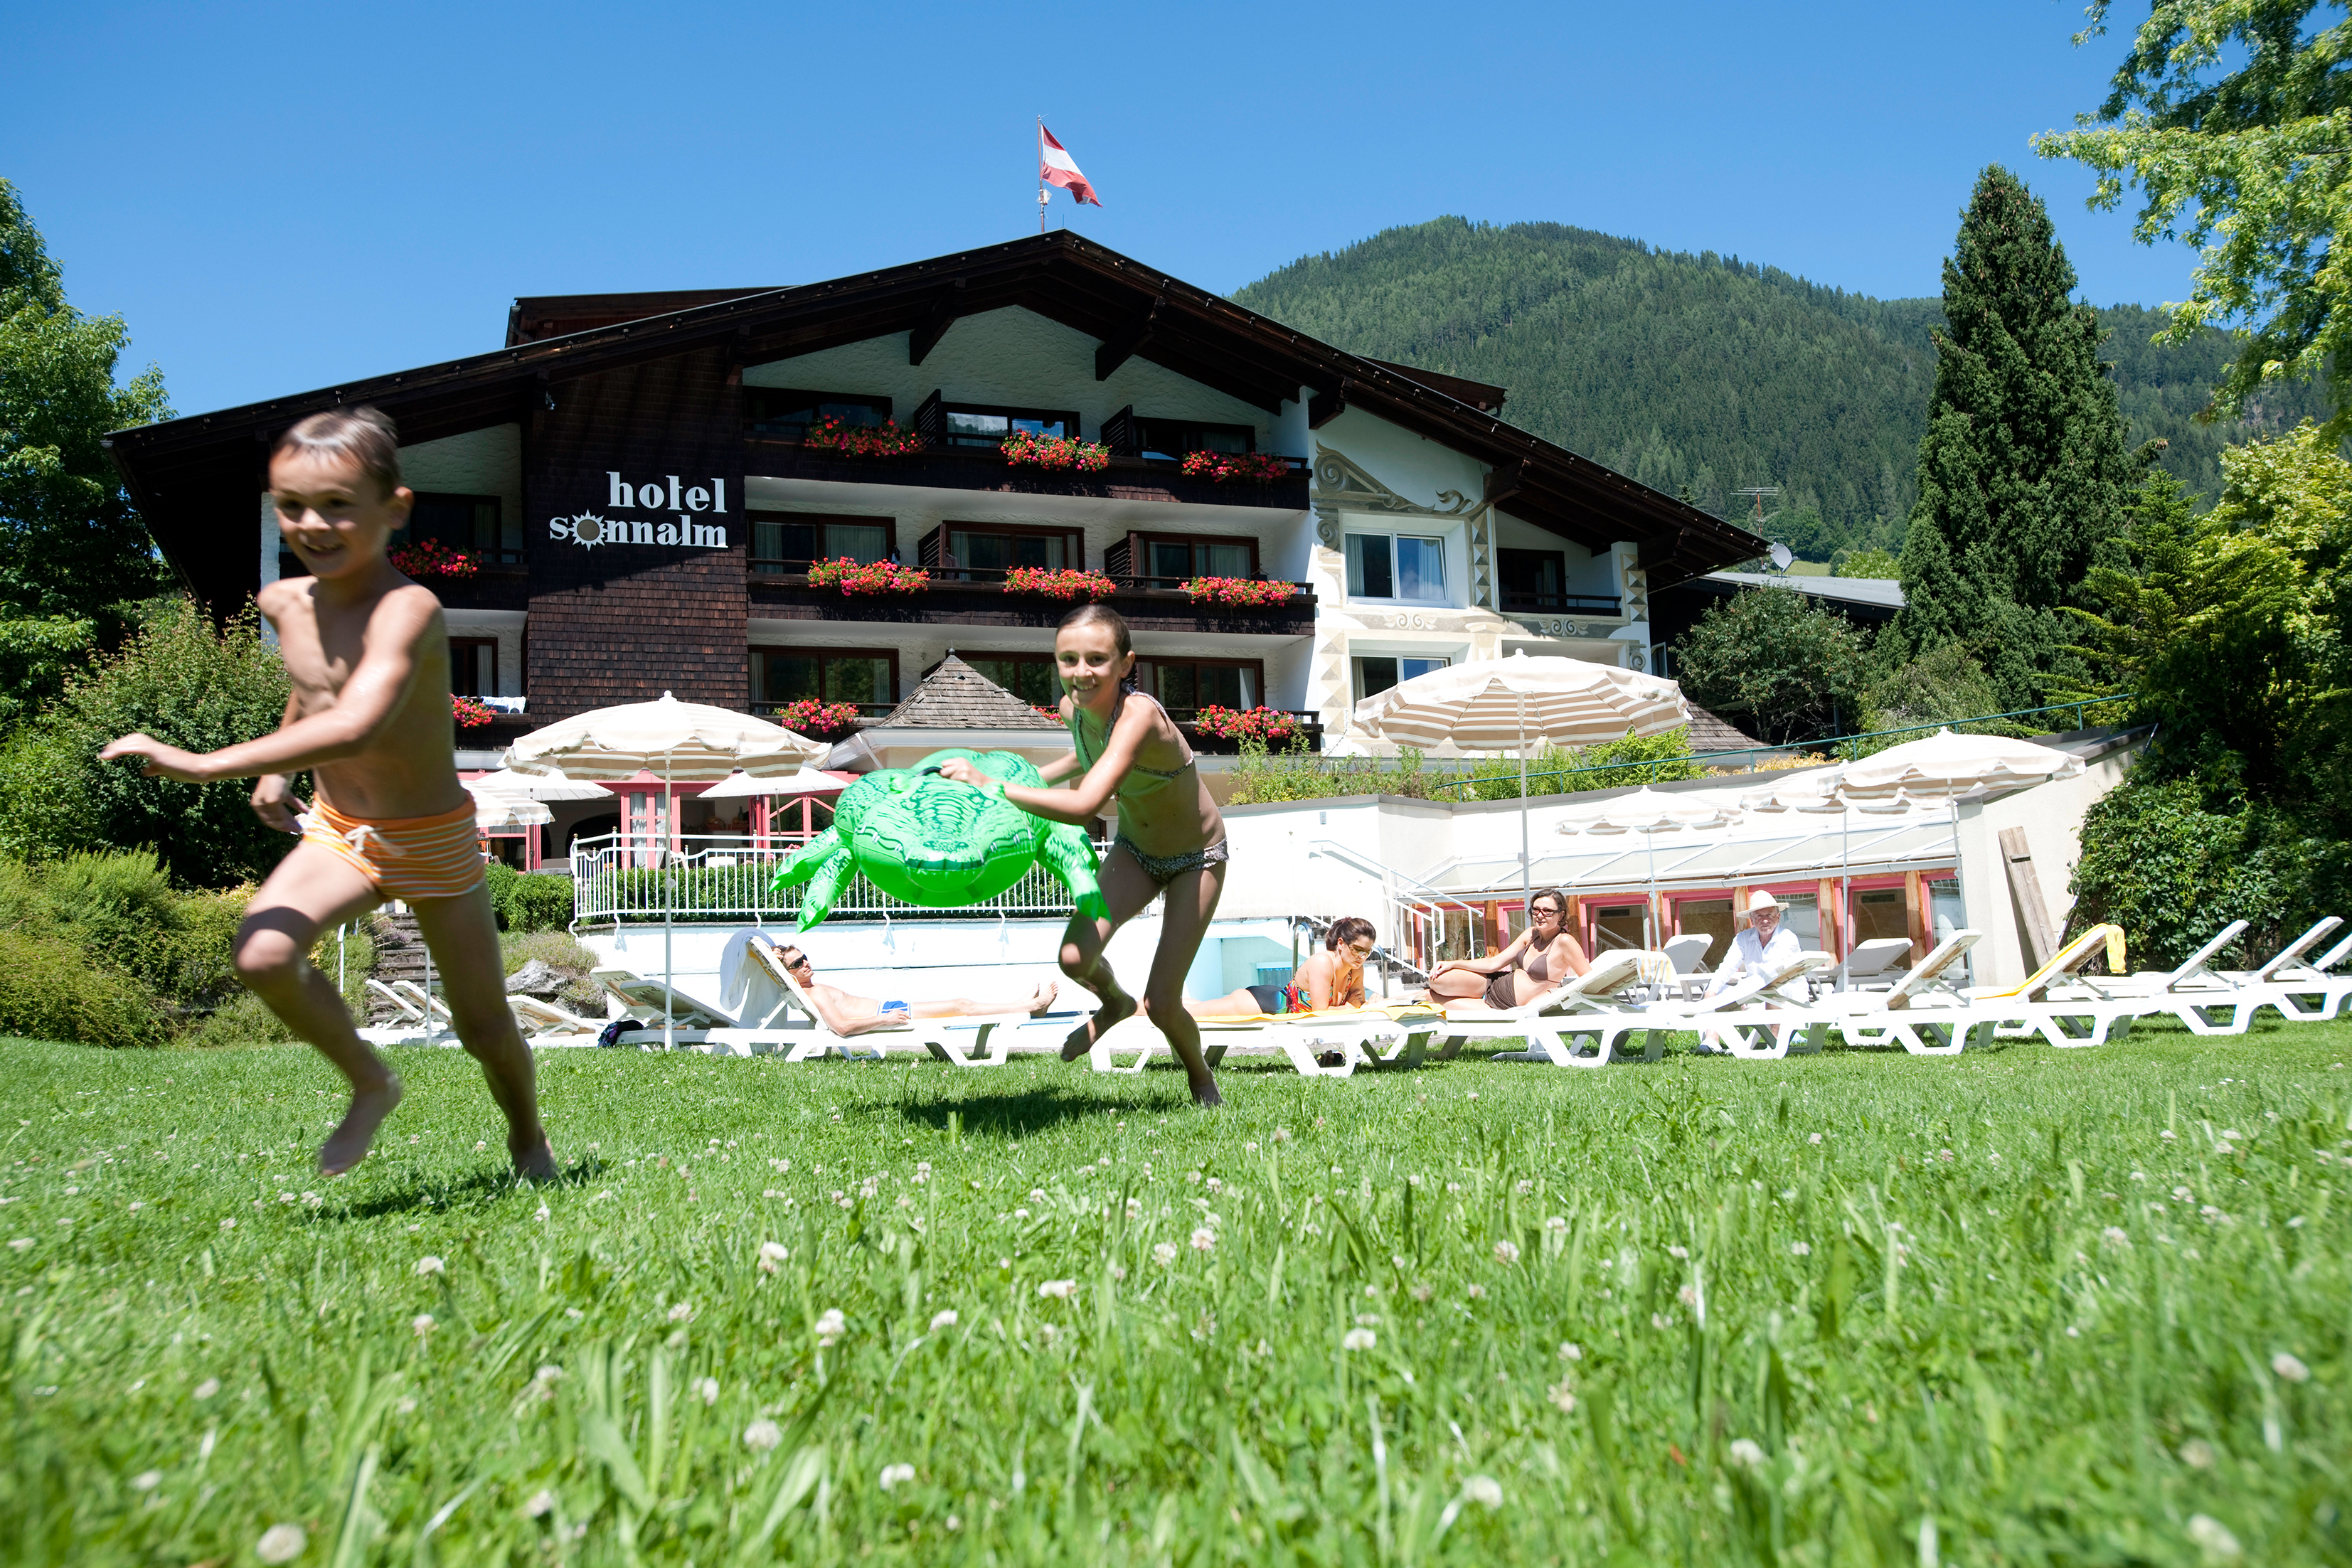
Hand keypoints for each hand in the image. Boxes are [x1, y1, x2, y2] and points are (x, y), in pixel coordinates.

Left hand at [98, 733, 213, 782]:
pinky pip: (137, 748)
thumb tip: (144, 770)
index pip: (137, 742)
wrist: (200, 769)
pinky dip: (123, 749)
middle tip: (104, 755)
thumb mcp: (166, 770)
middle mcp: (156, 747)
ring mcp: (157, 748)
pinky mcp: (158, 753)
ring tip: (105, 756)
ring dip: (117, 747)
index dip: (124, 745)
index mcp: (157, 750)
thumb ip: (155, 769)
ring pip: (134, 741)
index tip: (111, 754)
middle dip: (118, 744)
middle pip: (134, 738)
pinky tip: (113, 755)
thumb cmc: (187, 771)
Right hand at [251, 774, 302, 833]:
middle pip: (277, 817)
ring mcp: (275, 795)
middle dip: (288, 824)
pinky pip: (292, 802)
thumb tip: (284, 825)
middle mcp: (265, 801)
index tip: (293, 831)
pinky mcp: (284, 790)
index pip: (269, 821)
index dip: (281, 827)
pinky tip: (308, 812)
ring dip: (294, 817)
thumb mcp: (273, 801)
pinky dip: (299, 807)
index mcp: (258, 805)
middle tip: (301, 829)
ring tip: (304, 823)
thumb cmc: (274, 783)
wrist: (281, 764)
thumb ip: (277, 815)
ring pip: (285, 811)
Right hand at [882, 1006, 910, 1023]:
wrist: (884, 1019)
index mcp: (896, 1011)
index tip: (906, 1014)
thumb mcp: (891, 1013)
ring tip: (907, 1020)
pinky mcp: (897, 1020)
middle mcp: (897, 1013)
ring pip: (904, 1017)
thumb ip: (895, 1013)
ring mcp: (897, 1017)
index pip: (902, 1011)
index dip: (905, 1013)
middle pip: (904, 1014)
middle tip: (908, 1017)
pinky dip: (905, 1022)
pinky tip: (906, 1022)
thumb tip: (897, 1014)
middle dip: (907, 1015)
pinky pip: (902, 1021)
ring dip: (906, 1019)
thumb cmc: (886, 1016)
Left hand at [935, 759, 1001, 794]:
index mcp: (960, 760)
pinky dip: (956, 784)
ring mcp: (964, 768)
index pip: (944, 763)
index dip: (946, 771)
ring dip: (953, 782)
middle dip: (947, 777)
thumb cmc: (973, 779)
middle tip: (956, 780)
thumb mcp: (963, 770)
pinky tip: (964, 784)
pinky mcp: (965, 775)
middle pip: (943, 770)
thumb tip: (938, 774)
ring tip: (962, 783)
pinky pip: (953, 781)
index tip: (950, 776)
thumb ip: (952, 770)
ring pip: (948, 777)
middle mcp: (962, 762)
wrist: (986, 783)